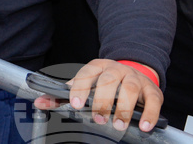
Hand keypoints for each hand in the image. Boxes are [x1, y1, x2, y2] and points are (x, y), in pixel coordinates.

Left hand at [34, 59, 162, 132]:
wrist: (134, 70)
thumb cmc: (104, 82)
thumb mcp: (85, 84)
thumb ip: (62, 95)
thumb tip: (39, 103)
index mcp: (97, 66)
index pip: (86, 74)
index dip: (80, 88)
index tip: (75, 104)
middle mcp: (116, 69)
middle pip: (109, 81)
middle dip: (103, 101)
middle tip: (98, 119)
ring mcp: (135, 78)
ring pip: (130, 89)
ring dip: (124, 108)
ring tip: (118, 124)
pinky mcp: (152, 90)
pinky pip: (153, 100)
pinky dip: (150, 114)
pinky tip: (144, 126)